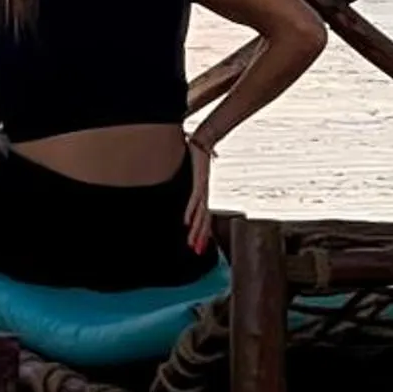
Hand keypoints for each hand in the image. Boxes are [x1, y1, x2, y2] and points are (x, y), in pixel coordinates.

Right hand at [184, 138, 214, 253]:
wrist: (205, 140)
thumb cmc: (198, 153)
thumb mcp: (193, 170)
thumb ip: (189, 176)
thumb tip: (187, 178)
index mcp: (204, 192)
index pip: (204, 215)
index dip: (203, 230)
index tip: (199, 243)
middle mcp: (205, 193)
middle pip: (204, 219)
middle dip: (201, 236)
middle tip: (197, 251)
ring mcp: (203, 188)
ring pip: (201, 213)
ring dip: (197, 230)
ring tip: (193, 243)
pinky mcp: (200, 181)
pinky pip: (195, 200)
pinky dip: (191, 211)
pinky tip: (187, 221)